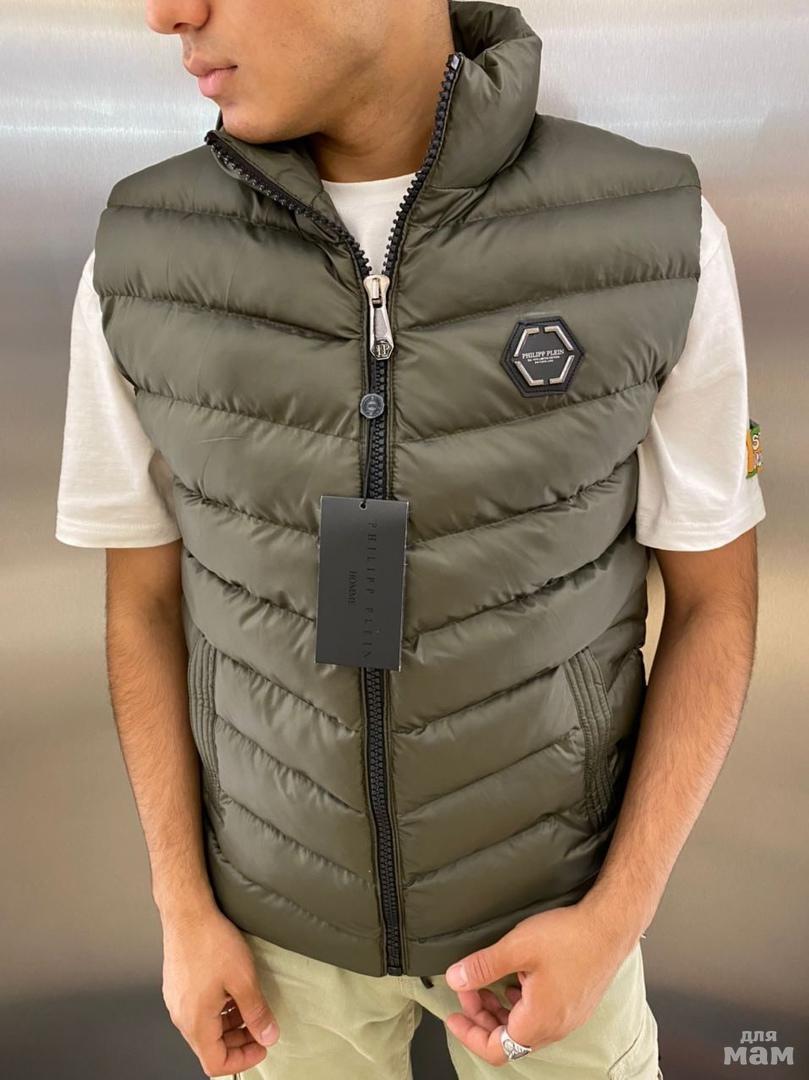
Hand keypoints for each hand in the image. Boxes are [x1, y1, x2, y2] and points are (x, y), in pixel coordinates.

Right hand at [161, 902, 279, 1076]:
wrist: (187, 911)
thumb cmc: (210, 941)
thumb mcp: (243, 979)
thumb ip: (256, 1012)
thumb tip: (267, 1035)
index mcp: (195, 1022)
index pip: (216, 1063)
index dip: (242, 1060)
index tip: (261, 1047)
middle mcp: (181, 1016)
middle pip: (210, 1047)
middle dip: (238, 1042)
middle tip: (260, 1027)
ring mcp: (176, 1000)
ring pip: (205, 1028)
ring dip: (229, 1025)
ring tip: (250, 1007)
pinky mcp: (177, 986)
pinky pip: (198, 1010)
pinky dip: (218, 1011)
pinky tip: (232, 993)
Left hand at [442, 899, 638, 1066]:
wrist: (611, 926)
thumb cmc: (569, 936)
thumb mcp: (517, 947)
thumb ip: (483, 967)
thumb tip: (455, 979)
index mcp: (538, 1022)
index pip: (495, 1049)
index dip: (469, 1034)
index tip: (453, 1014)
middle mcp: (555, 1027)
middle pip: (509, 1040)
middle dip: (482, 1018)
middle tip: (468, 990)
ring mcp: (568, 1017)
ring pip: (525, 1028)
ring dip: (501, 1011)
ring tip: (486, 984)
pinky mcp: (576, 1003)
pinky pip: (541, 1015)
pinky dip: (520, 1004)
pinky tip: (515, 981)